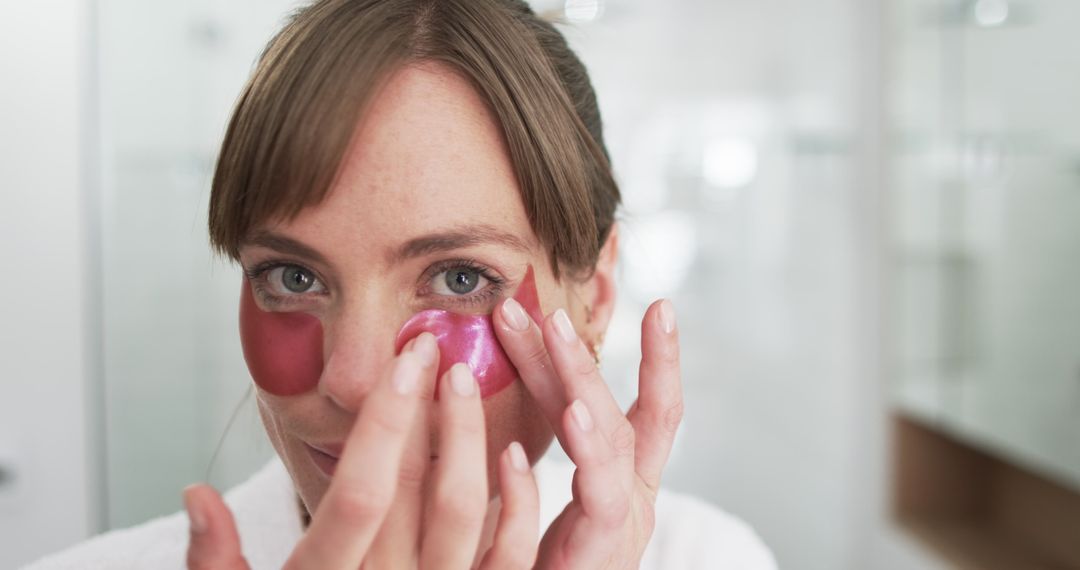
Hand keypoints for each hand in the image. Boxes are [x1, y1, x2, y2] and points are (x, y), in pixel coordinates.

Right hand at [183, 332, 540, 569]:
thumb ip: (214, 563)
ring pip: (467, 514)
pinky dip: (518, 505)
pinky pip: (510, 558)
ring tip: (467, 383)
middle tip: (438, 348)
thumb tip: (195, 494)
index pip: (363, 489)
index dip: (387, 420)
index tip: (404, 359)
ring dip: (474, 442)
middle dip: (431, 411)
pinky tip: (516, 454)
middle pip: (418, 488)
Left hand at [494, 298, 682, 568]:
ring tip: (552, 336)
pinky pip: (594, 503)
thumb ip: (526, 450)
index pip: (651, 411)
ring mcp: (621, 530)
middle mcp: (632, 501)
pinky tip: (548, 423)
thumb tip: (486, 379)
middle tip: (547, 308)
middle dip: (582, 358)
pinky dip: (577, 456)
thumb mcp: (536, 497)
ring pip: (610, 447)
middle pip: (617, 416)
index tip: (660, 305)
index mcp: (625, 484)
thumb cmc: (537, 568)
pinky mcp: (600, 556)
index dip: (661, 359)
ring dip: (578, 385)